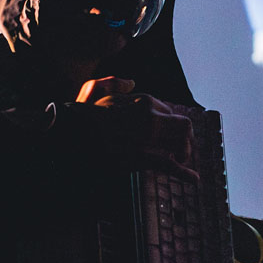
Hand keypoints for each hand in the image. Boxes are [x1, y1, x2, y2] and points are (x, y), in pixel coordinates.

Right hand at [75, 77, 197, 179]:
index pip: (169, 111)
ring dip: (184, 154)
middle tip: (181, 149)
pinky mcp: (142, 157)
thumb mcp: (94, 90)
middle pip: (184, 126)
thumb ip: (114, 83)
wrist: (69, 136)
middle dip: (186, 138)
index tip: (167, 134)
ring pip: (182, 144)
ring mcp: (148, 137)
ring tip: (181, 162)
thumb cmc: (79, 116)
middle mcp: (149, 115)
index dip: (170, 124)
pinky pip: (171, 165)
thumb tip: (131, 83)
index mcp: (142, 100)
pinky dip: (185, 174)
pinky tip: (194, 179)